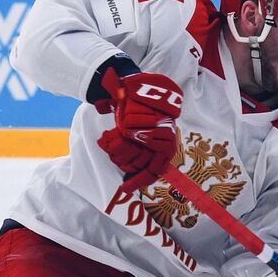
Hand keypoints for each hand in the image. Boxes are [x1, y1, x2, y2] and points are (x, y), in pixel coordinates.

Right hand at [95, 68, 183, 192]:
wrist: (136, 87)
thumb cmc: (136, 113)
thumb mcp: (139, 133)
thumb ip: (137, 149)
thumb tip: (129, 169)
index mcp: (165, 146)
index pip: (154, 171)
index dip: (138, 181)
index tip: (124, 188)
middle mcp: (164, 141)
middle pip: (136, 165)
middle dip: (121, 159)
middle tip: (114, 147)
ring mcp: (154, 132)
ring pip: (129, 154)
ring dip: (116, 148)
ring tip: (114, 137)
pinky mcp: (142, 124)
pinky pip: (121, 140)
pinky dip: (112, 139)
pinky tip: (112, 132)